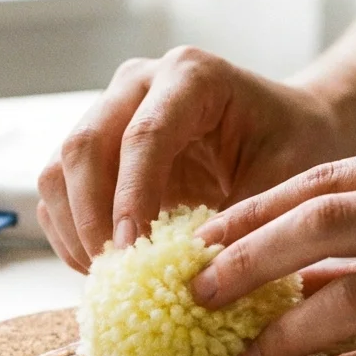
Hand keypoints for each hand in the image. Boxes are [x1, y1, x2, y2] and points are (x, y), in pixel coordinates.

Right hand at [38, 46, 341, 271]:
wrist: (289, 129)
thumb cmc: (295, 145)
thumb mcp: (286, 179)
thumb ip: (240, 222)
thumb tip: (194, 279)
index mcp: (191, 76)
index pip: (143, 135)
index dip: (130, 196)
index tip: (130, 251)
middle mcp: (139, 85)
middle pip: (85, 147)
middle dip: (91, 218)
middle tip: (114, 274)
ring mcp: (110, 112)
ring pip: (60, 169)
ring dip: (73, 229)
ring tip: (105, 278)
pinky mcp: (97, 148)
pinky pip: (60, 191)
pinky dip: (70, 233)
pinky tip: (98, 268)